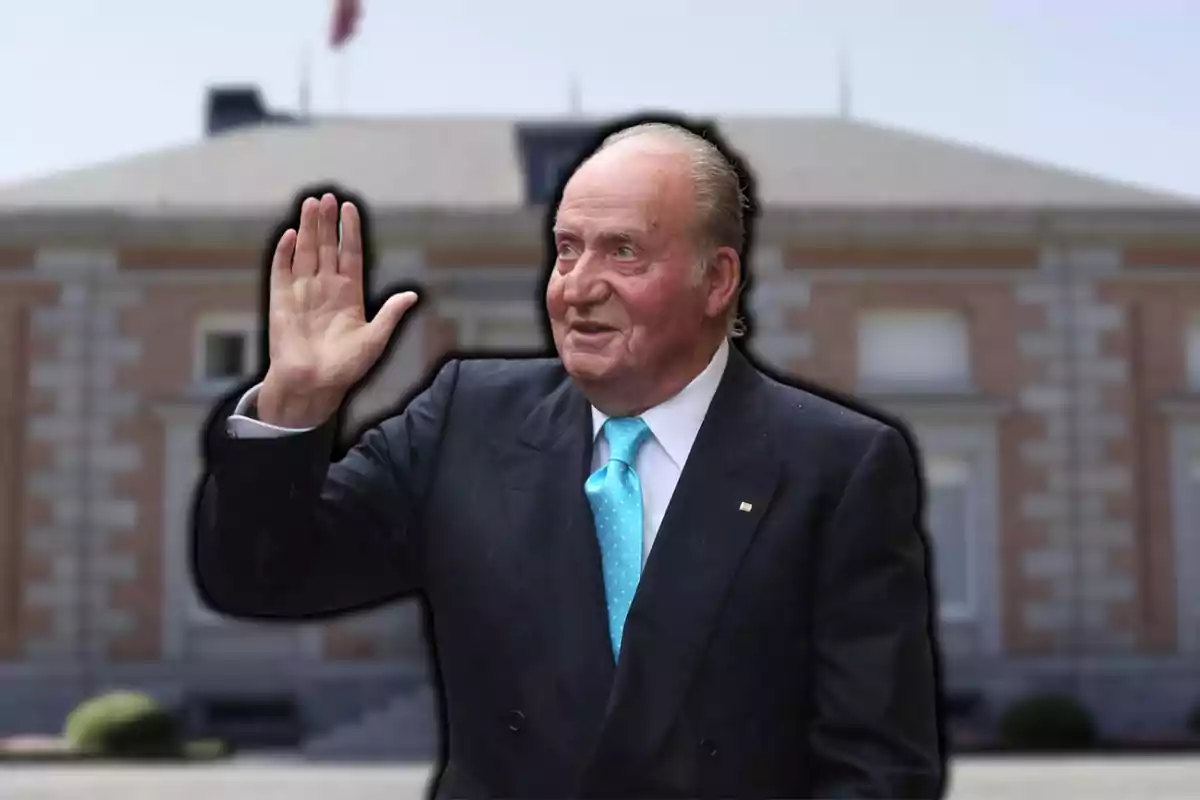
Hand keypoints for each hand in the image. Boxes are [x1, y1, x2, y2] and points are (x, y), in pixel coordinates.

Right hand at [258, 194, 417, 426]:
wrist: (313, 385)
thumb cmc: (345, 368)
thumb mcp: (375, 340)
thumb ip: (390, 315)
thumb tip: (413, 295)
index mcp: (349, 294)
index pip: (350, 254)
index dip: (350, 232)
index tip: (350, 208)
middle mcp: (325, 288)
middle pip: (326, 247)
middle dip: (327, 223)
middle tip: (328, 198)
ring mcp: (302, 292)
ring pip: (305, 252)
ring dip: (307, 229)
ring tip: (311, 204)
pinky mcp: (281, 301)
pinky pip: (281, 271)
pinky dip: (284, 253)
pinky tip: (290, 235)